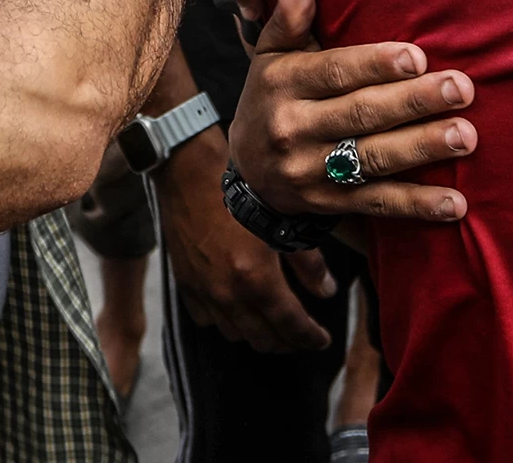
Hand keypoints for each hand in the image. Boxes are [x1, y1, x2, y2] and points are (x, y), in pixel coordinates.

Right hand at [152, 138, 332, 351]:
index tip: (323, 340)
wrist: (188, 171)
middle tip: (303, 333)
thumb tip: (327, 291)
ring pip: (235, 334)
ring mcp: (203, 292)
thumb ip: (308, 263)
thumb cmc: (240, 187)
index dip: (310, 338)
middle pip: (263, 339)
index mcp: (256, 279)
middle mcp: (227, 294)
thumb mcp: (284, 220)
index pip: (290, 326)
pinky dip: (227, 321)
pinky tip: (238, 308)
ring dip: (258, 334)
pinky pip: (208, 319)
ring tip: (274, 322)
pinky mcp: (185, 284)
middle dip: (287, 341)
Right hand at [229, 0, 474, 221]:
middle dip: (415, 102)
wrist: (248, 175)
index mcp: (284, 84)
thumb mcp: (270, 56)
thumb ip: (288, 20)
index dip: (376, 65)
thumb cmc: (273, 98)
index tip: (418, 57)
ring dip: (423, 149)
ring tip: (465, 136)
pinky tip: (455, 204)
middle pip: (361, 114)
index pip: (335, 72)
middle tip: (463, 89)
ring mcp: (313, 171)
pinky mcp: (331, 204)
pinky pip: (378, 204)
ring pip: (374, 159)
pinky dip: (418, 205)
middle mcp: (295, 129)